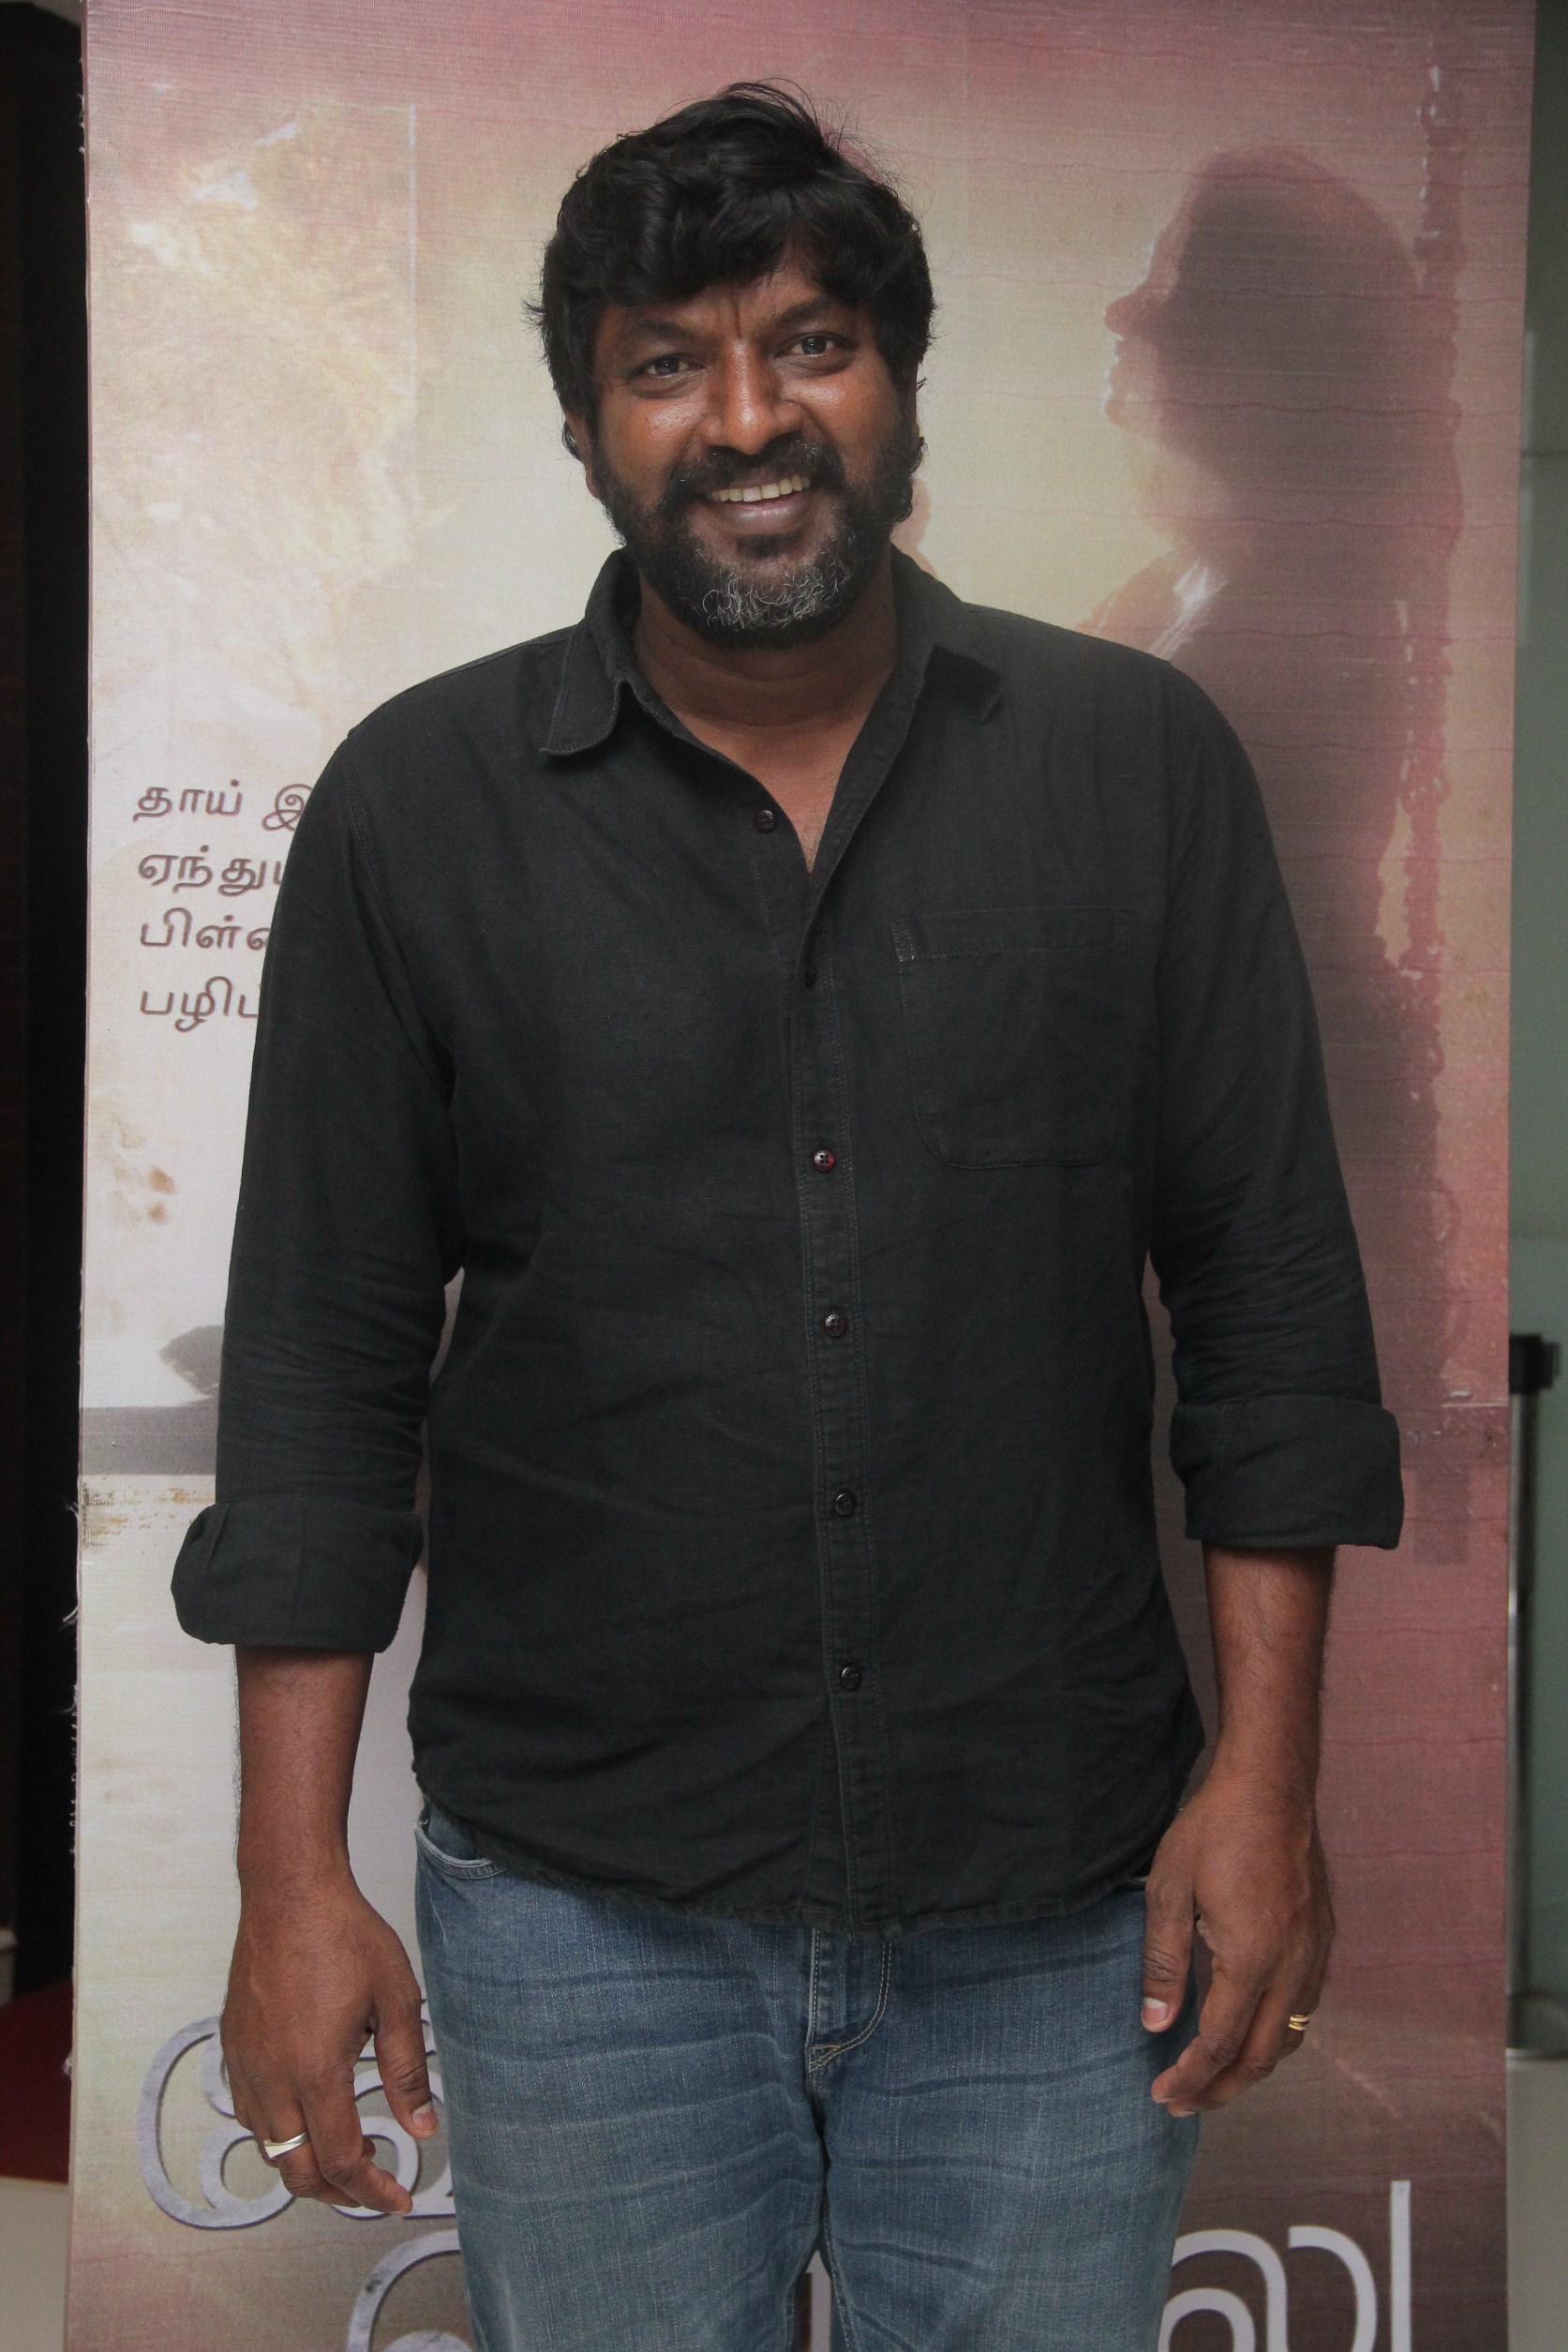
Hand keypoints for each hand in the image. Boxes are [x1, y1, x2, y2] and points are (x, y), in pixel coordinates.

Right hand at [221, 1867, 437, 2214]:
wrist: (289, 1892)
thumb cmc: (343, 1935)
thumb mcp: (396, 1999)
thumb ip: (407, 2070)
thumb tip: (423, 2126)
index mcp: (315, 2072)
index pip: (341, 2160)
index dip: (371, 2191)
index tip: (396, 2199)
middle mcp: (272, 2078)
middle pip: (297, 2169)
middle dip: (336, 2191)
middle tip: (373, 2183)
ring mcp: (246, 2063)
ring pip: (269, 2147)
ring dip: (306, 2163)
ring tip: (347, 2150)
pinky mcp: (233, 2046)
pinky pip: (250, 2113)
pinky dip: (279, 2133)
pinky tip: (307, 2113)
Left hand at [1139, 1761, 1332, 2117]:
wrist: (1271, 1784)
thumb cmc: (1213, 1830)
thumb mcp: (1169, 1891)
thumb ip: (1162, 1963)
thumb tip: (1154, 2024)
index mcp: (1251, 1961)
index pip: (1219, 2044)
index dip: (1189, 2077)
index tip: (1162, 2095)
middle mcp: (1292, 1968)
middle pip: (1260, 2057)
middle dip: (1221, 2089)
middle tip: (1185, 2103)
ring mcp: (1314, 1954)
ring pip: (1288, 2037)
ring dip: (1251, 2066)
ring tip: (1213, 2075)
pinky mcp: (1323, 1938)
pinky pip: (1303, 2008)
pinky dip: (1274, 2034)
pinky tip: (1250, 2027)